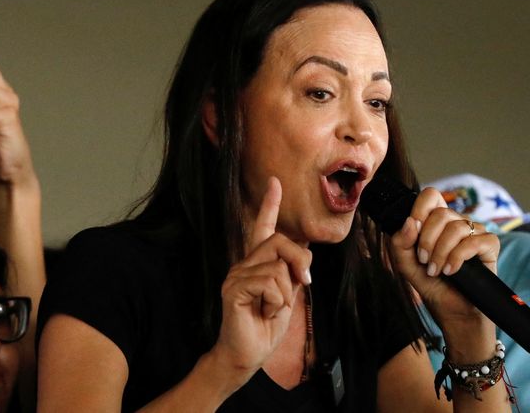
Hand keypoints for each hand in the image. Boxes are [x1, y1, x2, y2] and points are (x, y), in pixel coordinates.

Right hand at [211, 177, 312, 385]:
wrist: (245, 356)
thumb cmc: (265, 328)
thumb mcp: (287, 295)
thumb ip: (292, 272)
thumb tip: (305, 245)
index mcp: (257, 263)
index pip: (262, 227)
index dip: (270, 204)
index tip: (275, 182)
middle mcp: (243, 263)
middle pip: (280, 241)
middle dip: (299, 261)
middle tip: (303, 283)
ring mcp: (236, 275)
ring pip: (277, 266)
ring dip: (286, 294)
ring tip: (271, 309)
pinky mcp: (233, 288)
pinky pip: (268, 282)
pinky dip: (276, 301)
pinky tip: (263, 312)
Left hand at [389, 187, 499, 333]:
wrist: (451, 311)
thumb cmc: (430, 284)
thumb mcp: (405, 264)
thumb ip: (399, 242)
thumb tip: (410, 221)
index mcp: (435, 222)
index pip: (431, 196)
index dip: (419, 209)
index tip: (412, 230)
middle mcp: (456, 223)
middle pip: (441, 213)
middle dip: (426, 240)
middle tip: (423, 260)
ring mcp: (474, 233)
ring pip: (456, 227)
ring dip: (440, 252)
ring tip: (435, 270)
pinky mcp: (489, 246)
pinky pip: (473, 242)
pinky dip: (457, 258)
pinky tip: (451, 271)